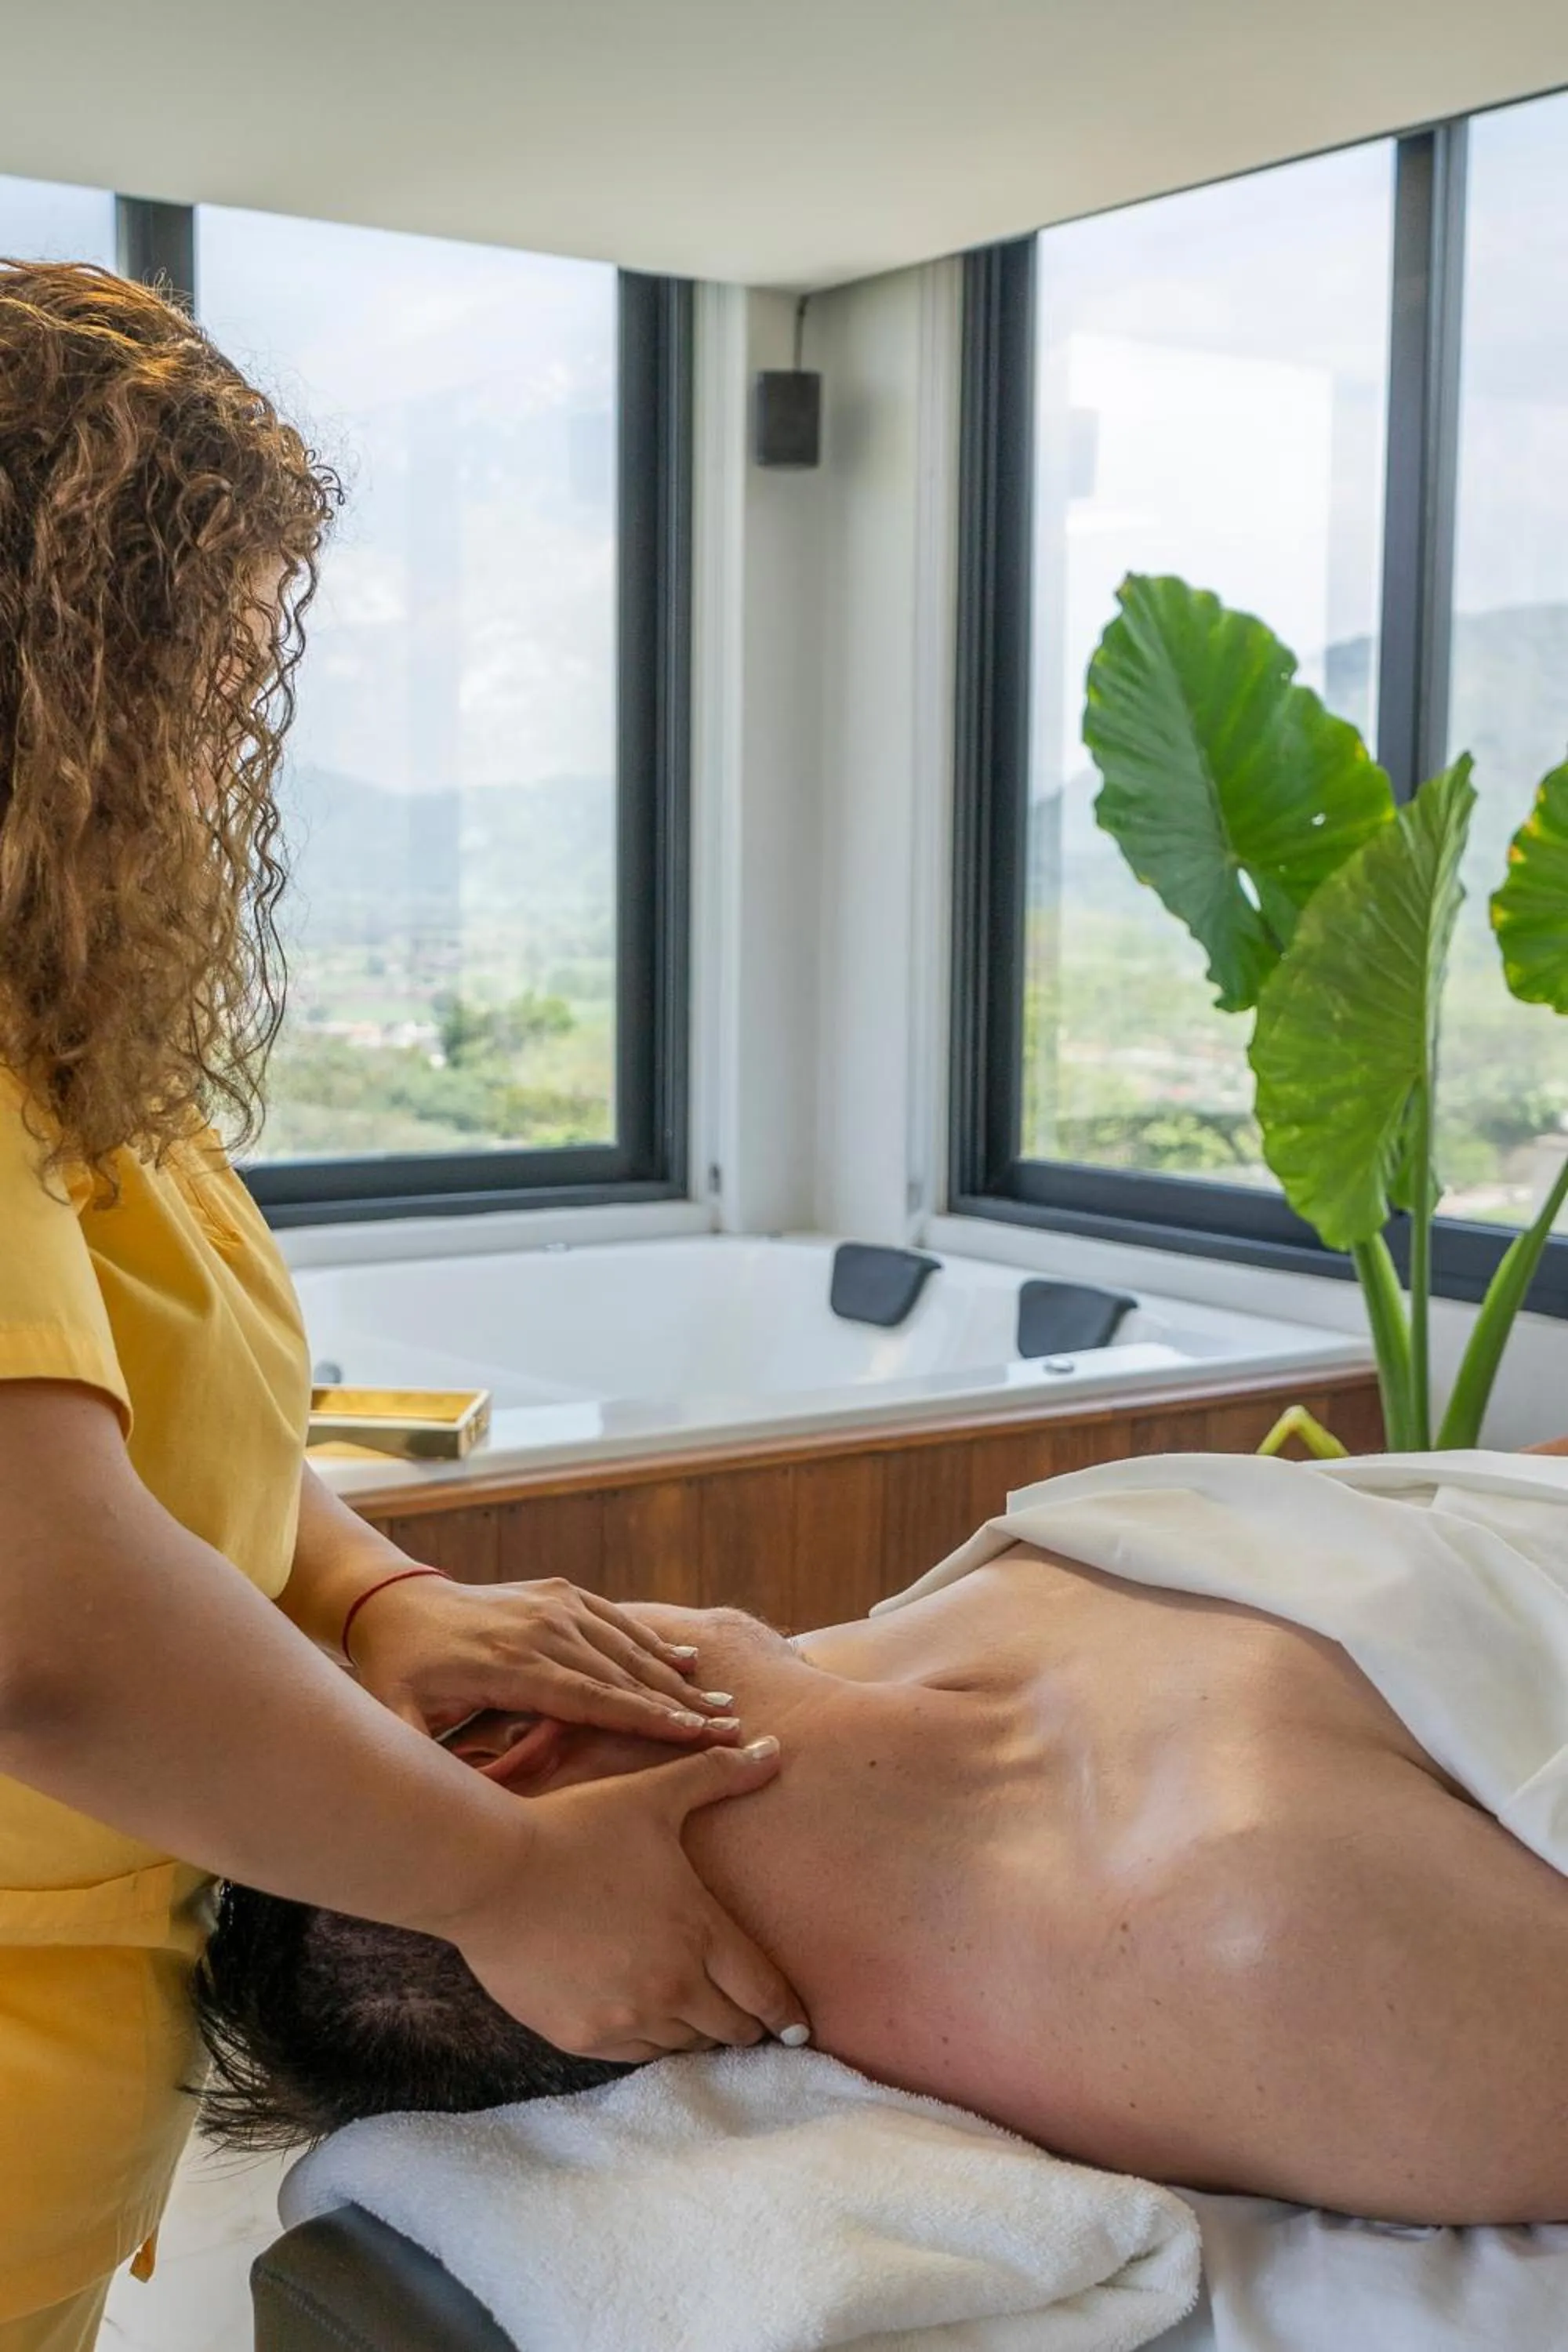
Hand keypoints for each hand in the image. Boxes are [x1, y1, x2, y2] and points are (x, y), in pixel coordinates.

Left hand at [345, 1572, 741, 1745]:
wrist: (397, 1602)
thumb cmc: (400, 1673)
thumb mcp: (396, 1716)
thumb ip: (417, 1755)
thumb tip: (435, 1809)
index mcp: (511, 1664)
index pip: (592, 1697)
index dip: (644, 1718)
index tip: (694, 1738)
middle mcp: (542, 1628)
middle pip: (623, 1673)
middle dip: (680, 1704)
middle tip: (731, 1729)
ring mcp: (553, 1606)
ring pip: (627, 1646)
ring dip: (676, 1676)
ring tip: (723, 1702)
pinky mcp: (559, 1594)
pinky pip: (615, 1620)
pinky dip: (652, 1641)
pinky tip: (687, 1659)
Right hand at [444, 1735, 811, 2059]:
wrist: (492, 1873)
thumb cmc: (577, 1826)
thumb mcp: (653, 1794)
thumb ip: (719, 1773)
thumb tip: (774, 1747)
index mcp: (699, 1932)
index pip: (765, 1993)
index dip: (788, 2015)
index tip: (799, 2029)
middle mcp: (672, 1986)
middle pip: (731, 2029)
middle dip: (745, 2025)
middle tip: (749, 2020)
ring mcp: (626, 2017)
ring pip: (683, 2046)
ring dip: (696, 2032)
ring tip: (697, 2017)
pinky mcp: (581, 2036)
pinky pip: (634, 2055)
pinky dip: (649, 2041)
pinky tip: (647, 2020)